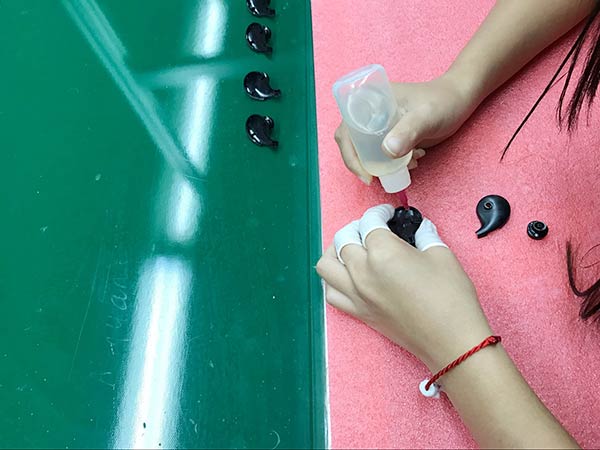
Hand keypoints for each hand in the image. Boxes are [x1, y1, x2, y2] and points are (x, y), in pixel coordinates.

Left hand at [316, 205, 492, 370]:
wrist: (452, 341)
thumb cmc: (450, 300)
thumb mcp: (442, 255)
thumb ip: (425, 235)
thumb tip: (420, 228)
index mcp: (383, 253)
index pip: (369, 223)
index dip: (379, 213)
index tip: (386, 213)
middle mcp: (363, 273)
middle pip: (343, 239)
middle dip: (356, 227)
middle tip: (372, 227)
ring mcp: (357, 295)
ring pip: (326, 265)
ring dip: (335, 251)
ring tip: (352, 248)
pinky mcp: (359, 313)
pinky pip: (331, 294)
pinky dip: (333, 281)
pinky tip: (349, 276)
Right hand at [334, 74, 476, 184]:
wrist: (460, 99)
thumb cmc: (444, 101)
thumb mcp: (426, 116)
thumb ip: (408, 131)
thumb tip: (387, 151)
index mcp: (370, 102)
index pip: (346, 130)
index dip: (349, 153)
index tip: (364, 173)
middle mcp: (371, 113)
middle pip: (352, 143)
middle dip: (363, 163)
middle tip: (377, 178)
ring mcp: (381, 125)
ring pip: (366, 151)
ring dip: (380, 165)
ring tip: (405, 166)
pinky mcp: (392, 134)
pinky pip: (381, 153)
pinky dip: (392, 164)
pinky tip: (412, 162)